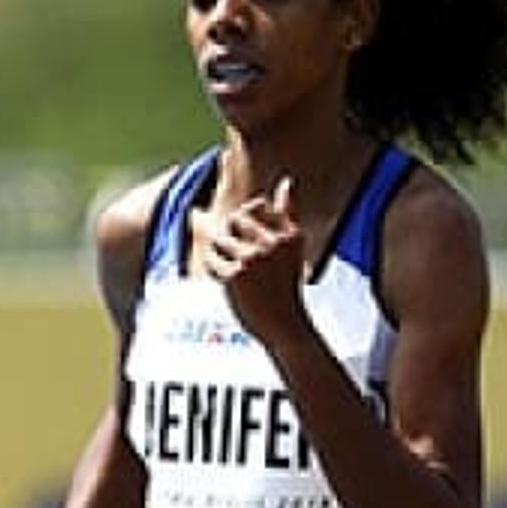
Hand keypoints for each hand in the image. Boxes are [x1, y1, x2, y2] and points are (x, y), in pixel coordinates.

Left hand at [196, 174, 310, 345]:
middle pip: (234, 218)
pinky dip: (214, 269)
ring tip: (233, 269)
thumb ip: (289, 212)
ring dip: (220, 252)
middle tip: (236, 254)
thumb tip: (287, 181)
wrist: (285, 326)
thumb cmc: (285, 285)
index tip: (250, 240)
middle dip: (230, 233)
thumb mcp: (293, 247)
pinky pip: (212, 260)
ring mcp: (254, 258)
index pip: (256, 206)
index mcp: (290, 234)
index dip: (246, 219)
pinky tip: (226, 281)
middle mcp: (273, 243)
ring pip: (220, 238)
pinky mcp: (237, 275)